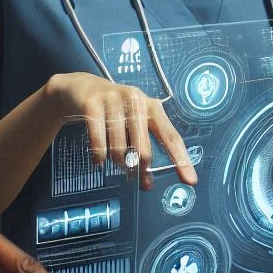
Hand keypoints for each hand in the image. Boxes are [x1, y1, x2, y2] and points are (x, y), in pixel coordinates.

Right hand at [44, 72, 195, 188]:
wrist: (81, 88)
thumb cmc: (113, 112)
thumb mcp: (133, 123)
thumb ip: (143, 148)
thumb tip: (148, 184)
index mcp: (151, 106)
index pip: (170, 136)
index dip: (181, 159)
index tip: (190, 181)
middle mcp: (135, 100)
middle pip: (143, 147)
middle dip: (140, 168)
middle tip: (136, 180)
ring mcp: (113, 100)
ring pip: (119, 148)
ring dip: (117, 162)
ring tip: (115, 162)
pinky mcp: (92, 104)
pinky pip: (98, 142)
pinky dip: (99, 157)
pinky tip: (98, 160)